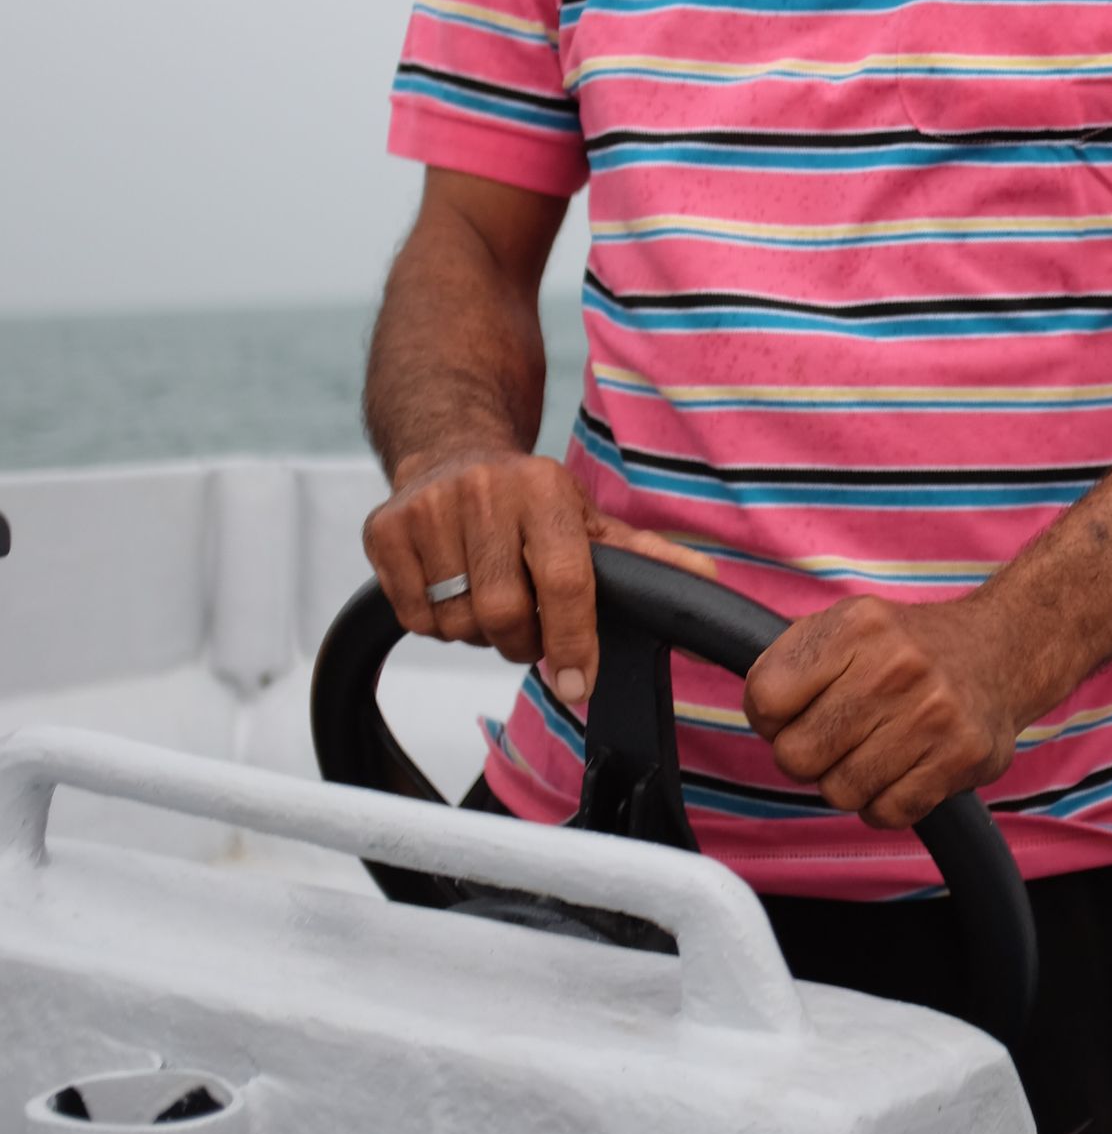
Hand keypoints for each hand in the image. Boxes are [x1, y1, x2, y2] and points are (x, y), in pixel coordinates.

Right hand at [361, 454, 711, 705]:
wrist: (451, 449)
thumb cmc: (530, 499)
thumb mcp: (589, 518)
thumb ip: (643, 557)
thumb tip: (706, 584)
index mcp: (544, 490)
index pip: (564, 581)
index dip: (574, 642)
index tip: (578, 684)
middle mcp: (484, 492)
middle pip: (505, 614)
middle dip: (522, 641)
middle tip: (527, 627)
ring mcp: (428, 509)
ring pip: (456, 623)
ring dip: (478, 632)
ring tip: (487, 596)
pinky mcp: (383, 529)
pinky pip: (413, 616)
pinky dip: (434, 621)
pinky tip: (449, 587)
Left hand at [743, 594, 1024, 829]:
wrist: (1002, 651)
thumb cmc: (905, 648)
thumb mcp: (848, 625)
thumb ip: (791, 662)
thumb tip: (758, 715)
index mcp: (857, 626)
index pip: (765, 699)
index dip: (769, 718)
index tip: (795, 713)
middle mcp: (896, 666)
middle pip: (795, 756)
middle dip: (806, 756)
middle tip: (835, 737)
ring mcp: (933, 713)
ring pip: (839, 791)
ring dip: (847, 781)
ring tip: (874, 749)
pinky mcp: (961, 757)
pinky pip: (886, 813)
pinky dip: (884, 802)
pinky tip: (902, 769)